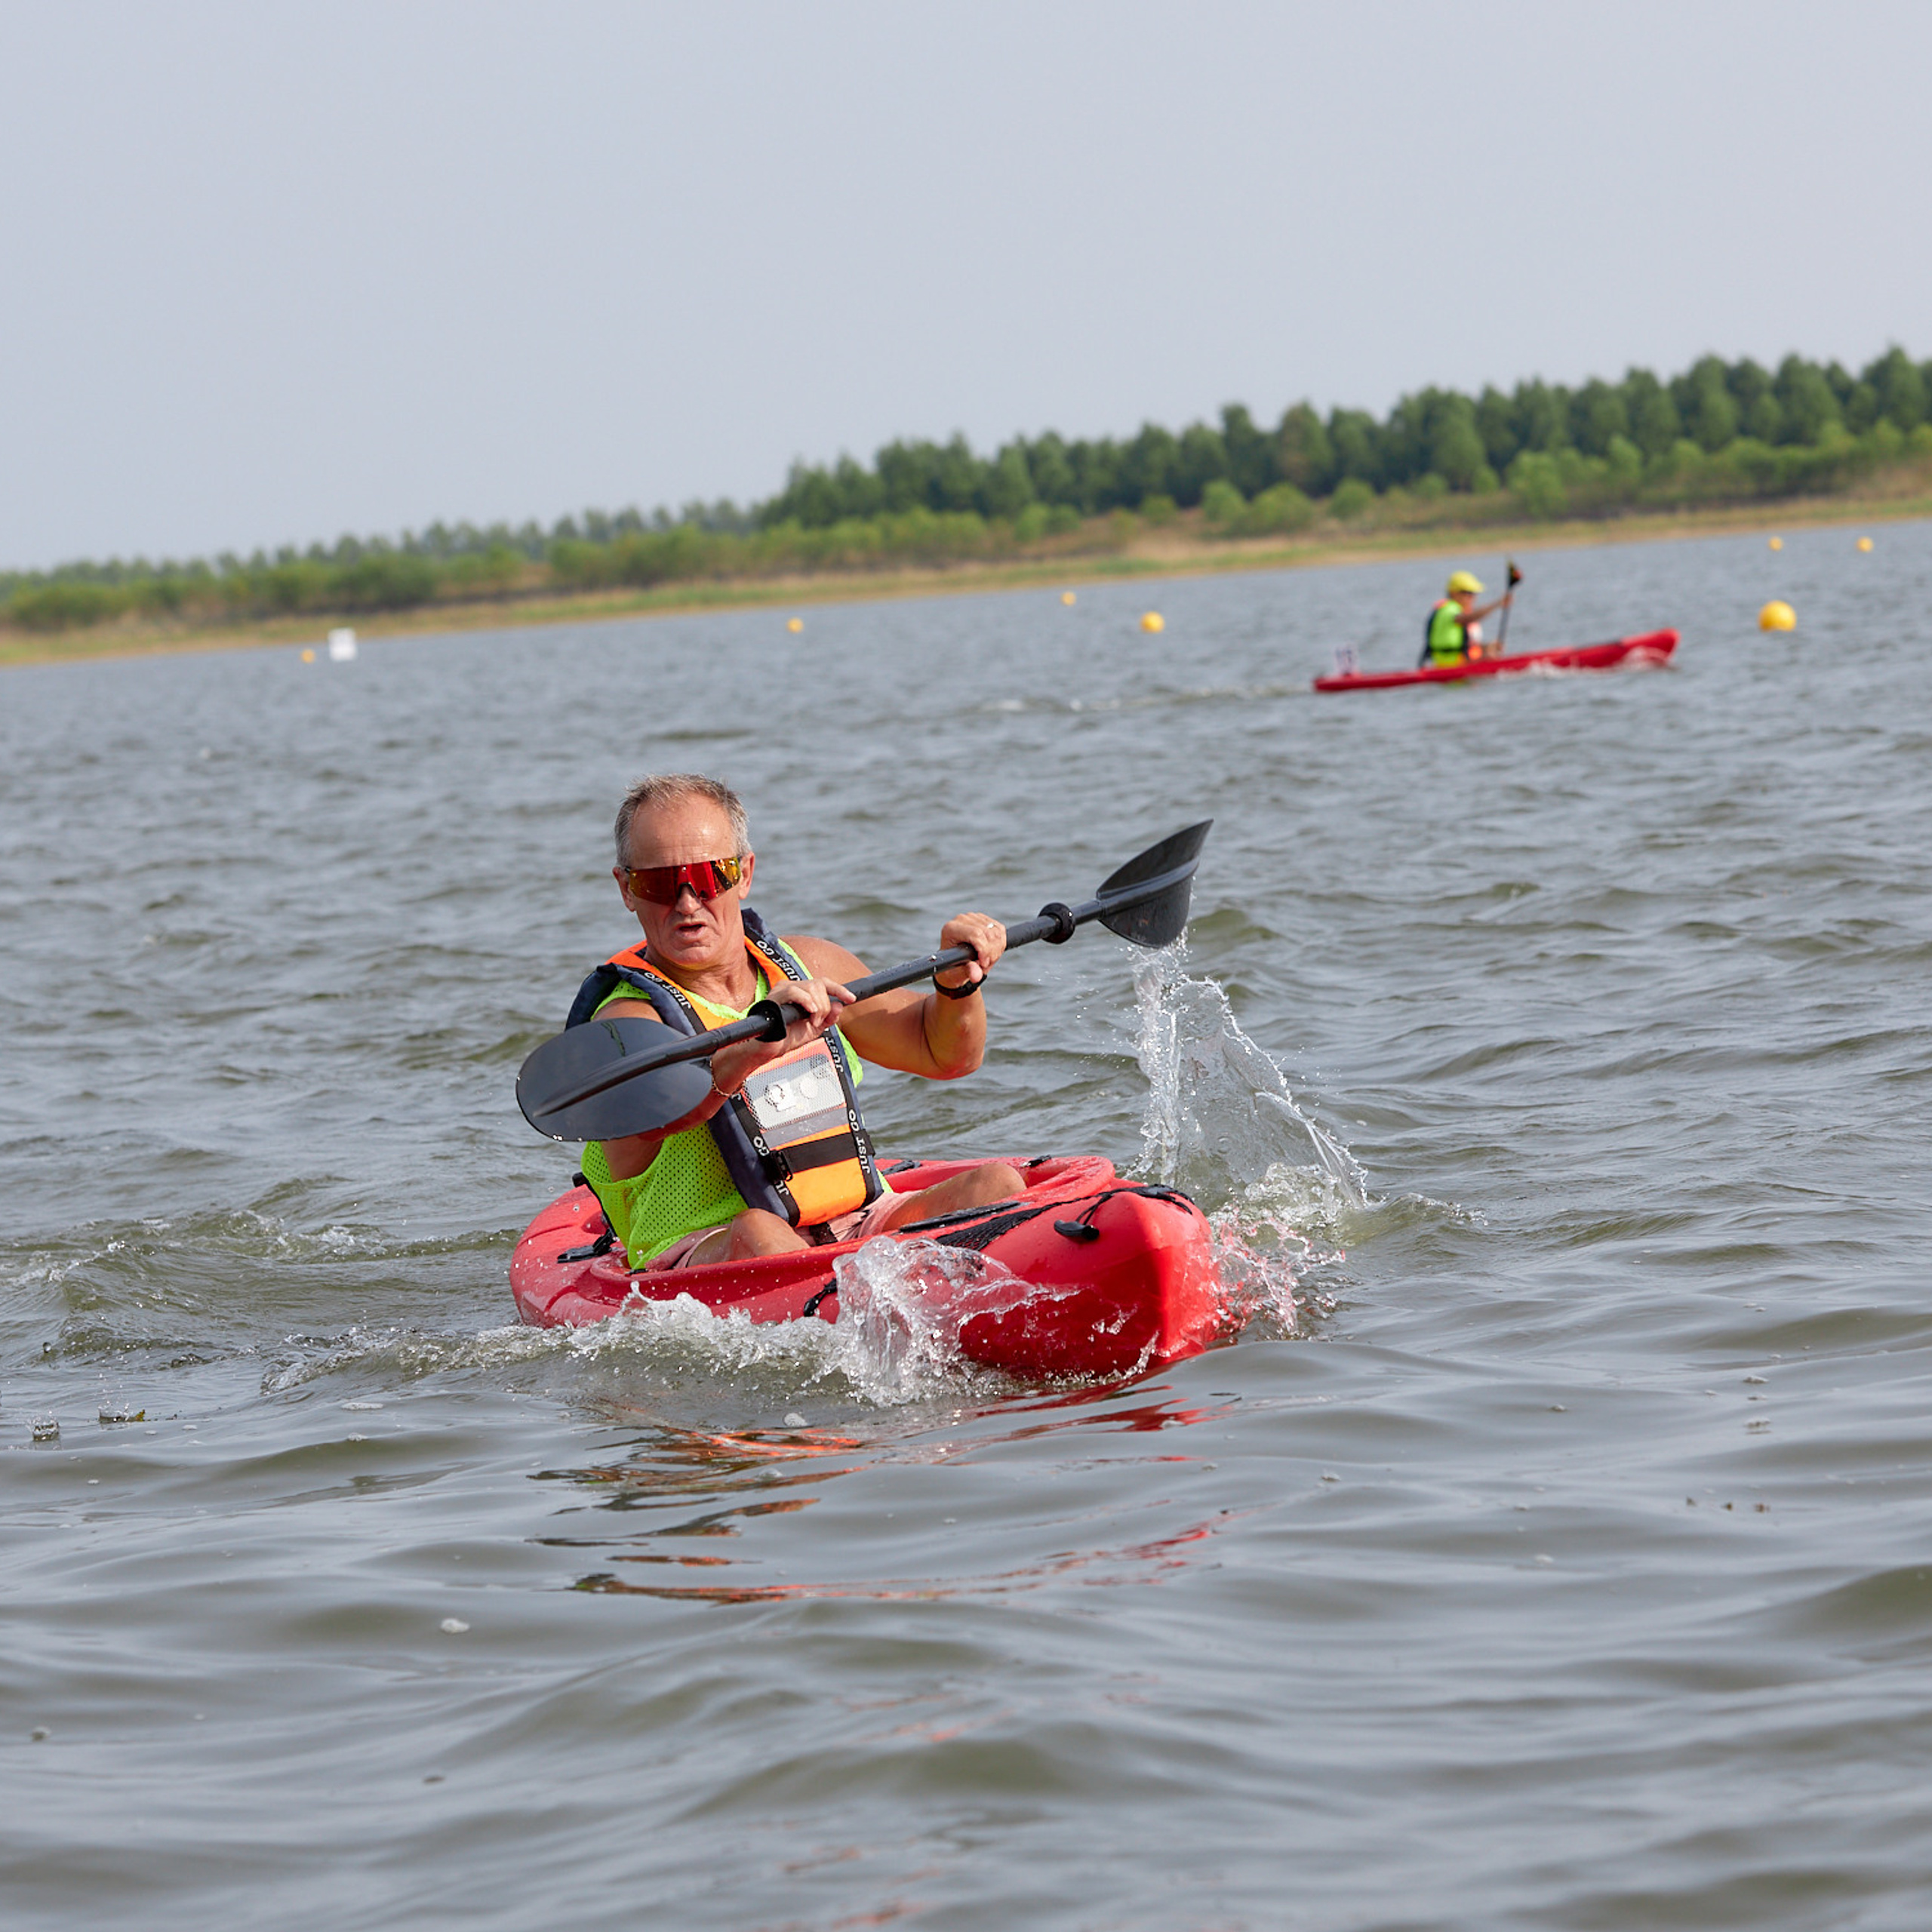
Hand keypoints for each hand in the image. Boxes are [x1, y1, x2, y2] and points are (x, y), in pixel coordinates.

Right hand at [710, 976, 852, 1093]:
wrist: (768, 1049)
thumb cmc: (787, 1039)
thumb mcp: (814, 1029)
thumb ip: (828, 1018)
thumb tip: (839, 1006)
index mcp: (800, 993)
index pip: (823, 983)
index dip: (839, 989)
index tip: (853, 998)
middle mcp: (791, 987)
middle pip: (819, 984)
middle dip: (825, 1006)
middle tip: (817, 1022)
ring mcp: (782, 990)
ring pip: (811, 987)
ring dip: (818, 1007)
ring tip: (811, 1022)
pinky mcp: (774, 997)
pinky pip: (795, 991)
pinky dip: (807, 1002)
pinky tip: (810, 1013)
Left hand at [934, 912, 1006, 992]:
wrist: (954, 964)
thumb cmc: (953, 969)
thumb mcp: (958, 973)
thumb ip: (968, 972)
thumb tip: (976, 976)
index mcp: (951, 929)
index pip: (976, 934)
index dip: (985, 950)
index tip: (983, 965)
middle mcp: (962, 920)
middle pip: (989, 933)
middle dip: (991, 953)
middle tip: (984, 967)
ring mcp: (974, 918)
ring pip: (997, 933)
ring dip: (996, 951)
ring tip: (986, 962)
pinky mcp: (984, 919)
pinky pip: (1000, 931)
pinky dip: (999, 946)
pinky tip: (990, 954)